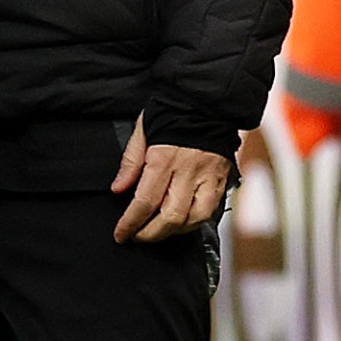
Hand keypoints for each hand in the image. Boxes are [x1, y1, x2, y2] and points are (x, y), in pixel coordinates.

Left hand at [112, 118, 230, 242]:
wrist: (208, 103)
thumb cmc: (171, 114)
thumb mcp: (142, 130)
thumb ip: (130, 162)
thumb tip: (118, 189)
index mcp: (163, 159)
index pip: (145, 201)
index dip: (131, 223)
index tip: (121, 234)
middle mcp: (188, 172)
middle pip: (171, 217)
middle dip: (151, 234)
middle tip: (136, 236)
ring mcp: (208, 178)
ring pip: (195, 219)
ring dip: (174, 231)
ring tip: (157, 231)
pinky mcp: (222, 180)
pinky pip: (211, 211)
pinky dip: (194, 222)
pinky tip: (180, 223)